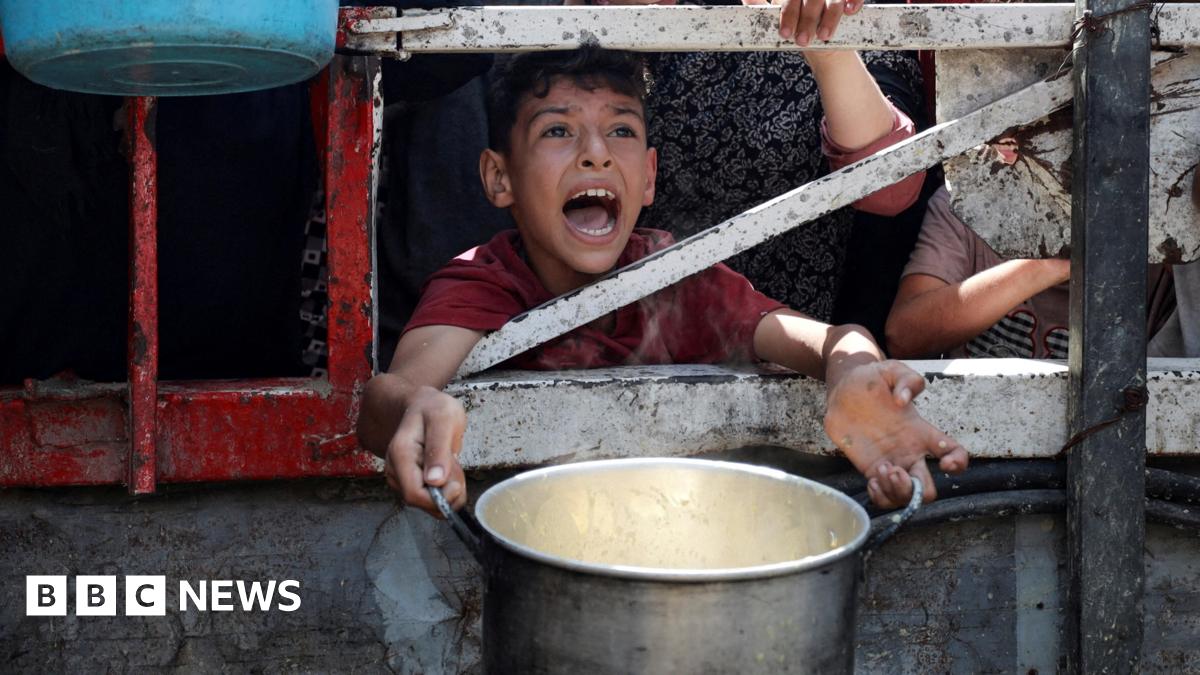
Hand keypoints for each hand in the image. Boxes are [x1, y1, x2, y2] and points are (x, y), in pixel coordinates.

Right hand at [383, 385, 468, 516]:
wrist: (422, 405)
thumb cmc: (433, 409)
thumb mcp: (444, 420)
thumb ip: (439, 449)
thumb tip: (435, 481)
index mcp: (401, 455)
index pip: (414, 495)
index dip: (439, 498)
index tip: (457, 483)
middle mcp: (395, 470)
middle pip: (423, 503)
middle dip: (447, 493)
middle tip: (456, 464)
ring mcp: (401, 478)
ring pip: (430, 503)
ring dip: (449, 490)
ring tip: (451, 462)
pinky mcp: (410, 482)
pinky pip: (432, 498)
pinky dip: (446, 489)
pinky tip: (448, 469)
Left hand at [742, 0, 863, 46]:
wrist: (821, 42)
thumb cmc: (796, 25)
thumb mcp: (776, 17)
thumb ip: (760, 3)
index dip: (788, 12)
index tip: (785, 33)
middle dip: (806, 19)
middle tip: (801, 41)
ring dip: (829, 16)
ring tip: (823, 36)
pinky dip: (853, 0)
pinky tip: (849, 11)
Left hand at [823, 360, 968, 508]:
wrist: (843, 389)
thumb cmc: (872, 379)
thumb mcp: (892, 370)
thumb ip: (907, 380)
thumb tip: (903, 400)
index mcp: (922, 431)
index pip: (954, 452)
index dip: (958, 463)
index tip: (945, 464)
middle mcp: (910, 452)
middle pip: (928, 488)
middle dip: (916, 489)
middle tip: (895, 469)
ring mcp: (891, 462)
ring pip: (905, 496)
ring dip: (896, 491)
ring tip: (881, 471)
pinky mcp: (870, 468)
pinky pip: (882, 496)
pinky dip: (880, 497)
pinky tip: (872, 482)